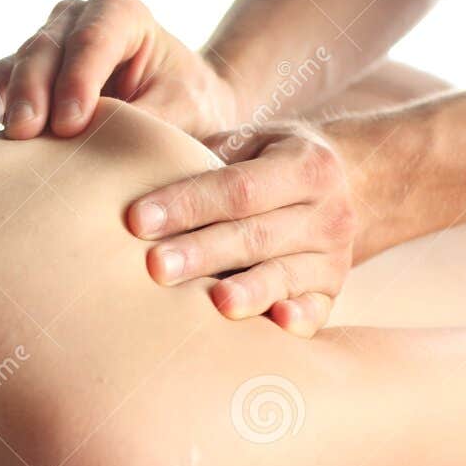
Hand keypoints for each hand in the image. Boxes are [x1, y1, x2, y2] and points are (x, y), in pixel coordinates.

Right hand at [0, 0, 239, 139]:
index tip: (72, 124)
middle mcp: (72, 21)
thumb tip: (102, 152)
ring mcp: (39, 48)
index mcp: (120, 13)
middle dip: (32, 91)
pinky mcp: (15, 81)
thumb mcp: (185, 111)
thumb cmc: (188, 105)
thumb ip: (148, 122)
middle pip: (43, 49)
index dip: (78, 78)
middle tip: (26, 133)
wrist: (180, 110)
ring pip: (8, 66)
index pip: (93, 37)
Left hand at [125, 120, 363, 336]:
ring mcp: (334, 256)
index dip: (189, 203)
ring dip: (249, 290)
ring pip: (286, 274)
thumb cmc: (263, 165)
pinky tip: (278, 325)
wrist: (345, 189)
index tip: (138, 220)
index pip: (239, 187)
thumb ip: (194, 142)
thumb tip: (121, 142)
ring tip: (215, 302)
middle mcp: (327, 212)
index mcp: (306, 164)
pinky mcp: (331, 292)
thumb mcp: (243, 141)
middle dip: (204, 252)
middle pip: (257, 235)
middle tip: (157, 267)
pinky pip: (318, 310)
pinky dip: (300, 318)